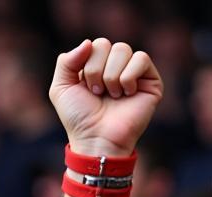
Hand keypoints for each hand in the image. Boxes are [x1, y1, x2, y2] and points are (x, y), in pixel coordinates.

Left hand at [49, 38, 161, 156]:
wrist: (96, 139)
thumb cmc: (78, 118)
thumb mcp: (60, 89)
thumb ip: (65, 62)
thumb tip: (88, 42)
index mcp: (96, 66)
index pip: (94, 45)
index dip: (86, 65)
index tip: (85, 88)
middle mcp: (115, 67)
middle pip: (107, 45)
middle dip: (96, 71)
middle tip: (97, 93)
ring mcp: (134, 73)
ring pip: (123, 49)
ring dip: (111, 76)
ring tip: (111, 96)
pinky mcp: (150, 80)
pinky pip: (141, 58)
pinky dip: (128, 77)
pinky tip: (126, 94)